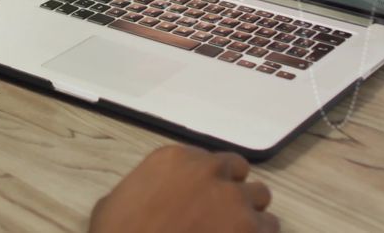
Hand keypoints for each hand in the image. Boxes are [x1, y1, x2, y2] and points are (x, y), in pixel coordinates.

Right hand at [91, 145, 277, 232]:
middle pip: (237, 171)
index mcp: (175, 159)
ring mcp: (233, 201)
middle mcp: (209, 172)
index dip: (206, 180)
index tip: (200, 196)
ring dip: (249, 212)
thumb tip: (148, 200)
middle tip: (219, 212)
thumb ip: (142, 191)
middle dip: (231, 189)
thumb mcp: (114, 204)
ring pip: (260, 197)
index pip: (207, 159)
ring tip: (235, 230)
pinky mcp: (249, 230)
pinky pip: (269, 227)